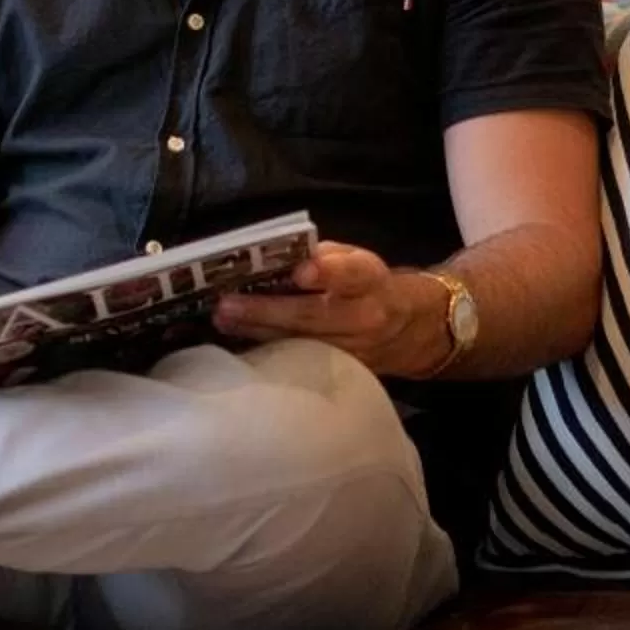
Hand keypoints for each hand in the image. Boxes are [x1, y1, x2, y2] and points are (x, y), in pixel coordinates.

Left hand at [212, 244, 447, 379]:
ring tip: (223, 321)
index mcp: (370, 279)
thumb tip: (282, 256)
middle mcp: (364, 317)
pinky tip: (238, 341)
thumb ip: (324, 256)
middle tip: (226, 305)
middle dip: (266, 311)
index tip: (301, 272)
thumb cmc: (367, 284)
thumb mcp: (356, 259)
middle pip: (313, 316)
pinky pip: (299, 362)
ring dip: (257, 333)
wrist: (406, 329)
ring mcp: (352, 351)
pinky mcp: (340, 374)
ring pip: (301, 343)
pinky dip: (267, 352)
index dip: (327, 273)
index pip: (352, 274)